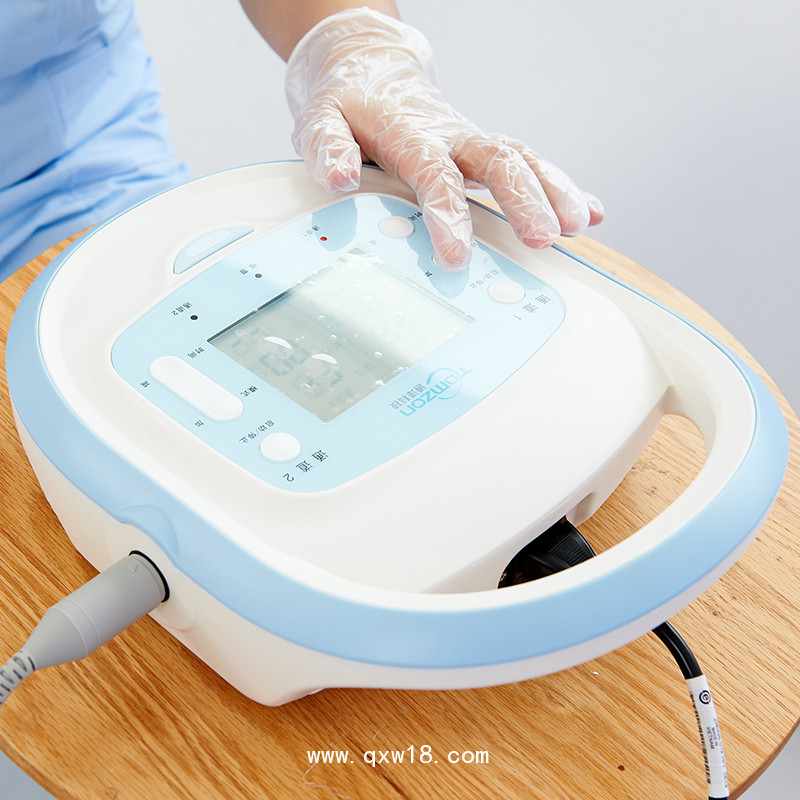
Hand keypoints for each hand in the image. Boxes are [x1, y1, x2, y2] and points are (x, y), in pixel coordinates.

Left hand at [285, 8, 603, 269]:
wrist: (370, 69)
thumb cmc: (346, 104)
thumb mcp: (320, 121)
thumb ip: (330, 148)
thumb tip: (342, 178)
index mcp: (410, 135)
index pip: (434, 176)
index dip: (447, 215)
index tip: (456, 256)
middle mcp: (451, 136)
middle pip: (498, 161)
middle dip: (524, 200)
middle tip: (544, 238)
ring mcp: (472, 142)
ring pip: (523, 159)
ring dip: (555, 191)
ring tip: (578, 226)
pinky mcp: (484, 151)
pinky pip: (528, 163)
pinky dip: (560, 186)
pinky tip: (588, 213)